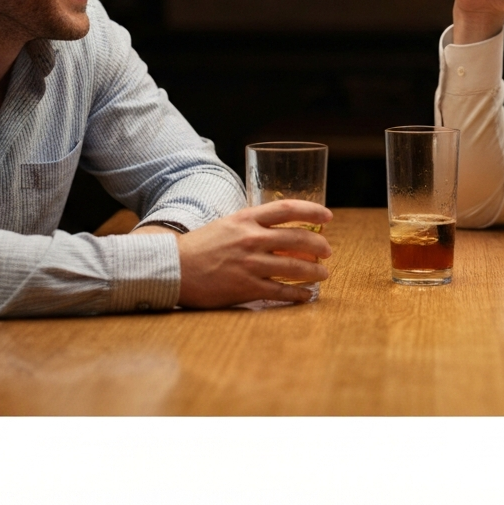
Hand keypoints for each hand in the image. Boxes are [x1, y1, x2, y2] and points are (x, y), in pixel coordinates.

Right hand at [167, 200, 332, 308]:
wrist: (174, 269)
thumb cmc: (200, 246)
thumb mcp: (228, 224)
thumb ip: (251, 224)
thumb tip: (278, 227)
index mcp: (246, 219)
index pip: (287, 209)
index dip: (312, 211)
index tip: (328, 216)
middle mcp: (251, 239)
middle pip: (297, 238)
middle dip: (319, 245)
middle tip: (328, 251)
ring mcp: (250, 264)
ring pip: (293, 266)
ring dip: (314, 271)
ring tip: (323, 273)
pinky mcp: (246, 287)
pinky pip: (280, 291)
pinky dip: (297, 293)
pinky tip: (306, 295)